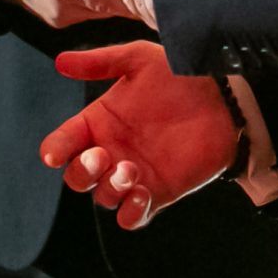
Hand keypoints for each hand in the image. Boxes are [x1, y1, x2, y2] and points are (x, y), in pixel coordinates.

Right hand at [39, 42, 236, 229]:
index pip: (63, 143)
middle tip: (101, 155)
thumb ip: (99, 62)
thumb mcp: (139, 60)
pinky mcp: (158, 193)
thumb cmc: (179, 75)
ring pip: (103, 198)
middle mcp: (111, 151)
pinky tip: (142, 193)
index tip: (55, 154)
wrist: (223, 99)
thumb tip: (60, 61)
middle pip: (77, 177)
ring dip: (109, 188)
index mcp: (99, 121)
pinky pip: (131, 218)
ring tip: (131, 168)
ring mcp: (133, 175)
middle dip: (81, 172)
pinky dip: (129, 213)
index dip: (54, 150)